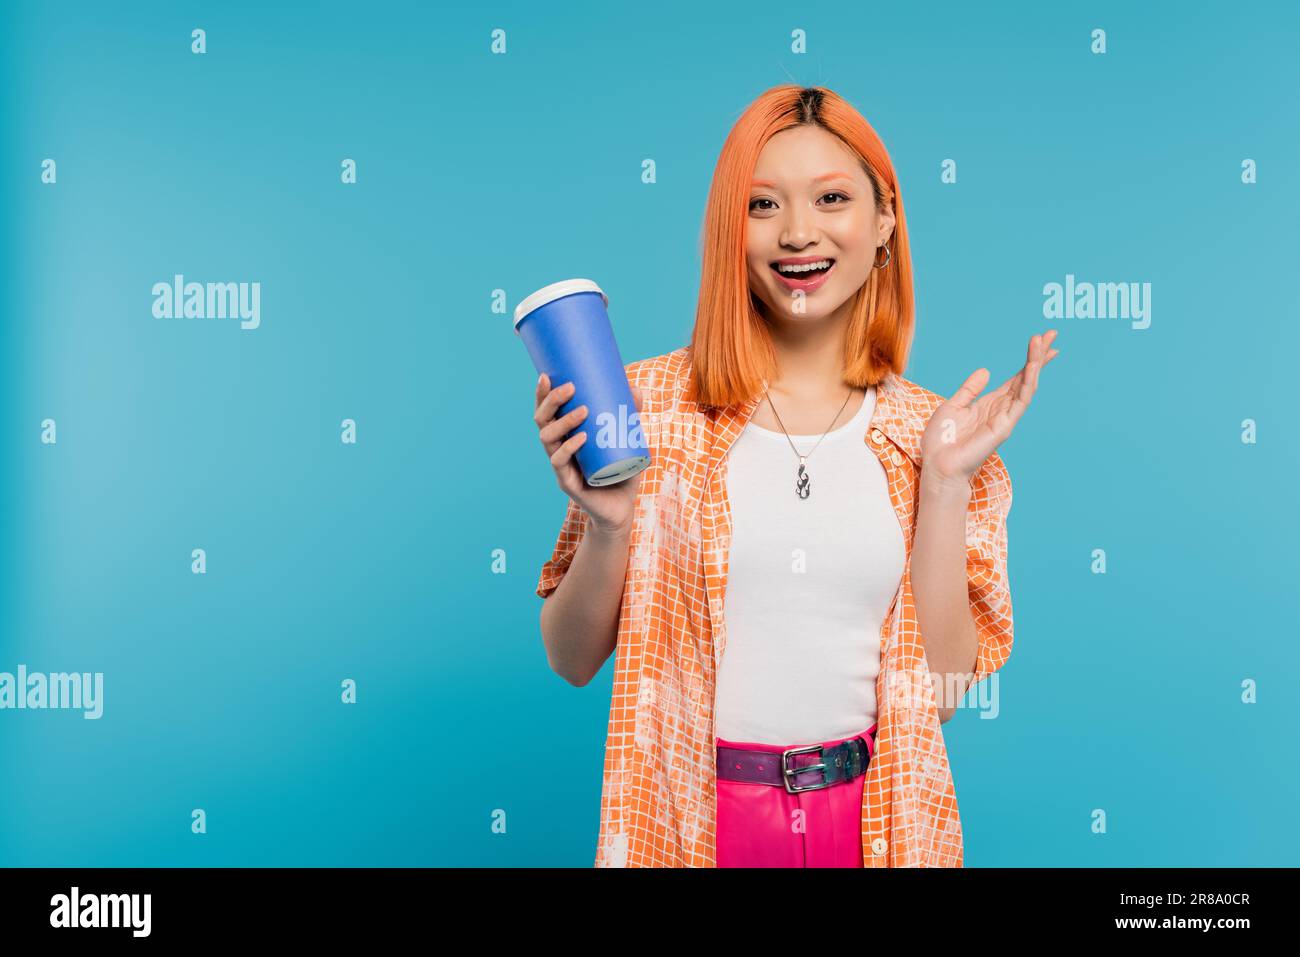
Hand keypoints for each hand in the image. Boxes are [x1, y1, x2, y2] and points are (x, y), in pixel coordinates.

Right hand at [534, 373, 644, 535]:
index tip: (546, 375)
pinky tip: (581, 438)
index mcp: (564, 437)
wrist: (621, 509)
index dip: (542, 395)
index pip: (546, 413)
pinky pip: (560, 464)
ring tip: (583, 411)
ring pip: (548, 440)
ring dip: (563, 422)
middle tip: (570, 387)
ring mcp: (561, 467)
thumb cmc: (619, 472)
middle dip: (552, 402)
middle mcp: (557, 450)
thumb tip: (635, 388)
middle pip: (542, 422)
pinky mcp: (568, 484)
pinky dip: (569, 448)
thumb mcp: (627, 440)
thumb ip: (629, 416)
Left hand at [920, 329, 1058, 485]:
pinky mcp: (1005, 425)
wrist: (939, 465)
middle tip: (1052, 334)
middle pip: (1026, 378)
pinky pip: (1021, 399)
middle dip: (1039, 356)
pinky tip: (1033, 365)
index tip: (1041, 341)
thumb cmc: (942, 441)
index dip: (1028, 361)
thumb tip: (985, 371)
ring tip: (1043, 342)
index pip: (1015, 378)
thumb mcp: (953, 406)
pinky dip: (1028, 381)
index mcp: (989, 403)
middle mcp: (1001, 409)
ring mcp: (1006, 417)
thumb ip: (970, 389)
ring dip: (1036, 363)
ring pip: (1027, 385)